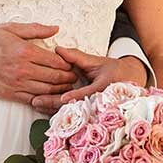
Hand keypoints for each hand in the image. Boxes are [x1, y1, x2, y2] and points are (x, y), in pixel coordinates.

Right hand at [0, 23, 78, 110]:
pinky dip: (44, 99)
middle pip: (55, 77)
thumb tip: (56, 28)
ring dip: (60, 90)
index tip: (71, 63)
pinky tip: (49, 96)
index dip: (67, 63)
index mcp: (25, 51)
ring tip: (66, 87)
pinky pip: (33, 99)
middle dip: (68, 77)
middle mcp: (23, 69)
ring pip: (47, 90)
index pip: (56, 61)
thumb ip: (35, 29)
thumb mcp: (9, 28)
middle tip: (74, 76)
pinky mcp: (9, 94)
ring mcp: (17, 84)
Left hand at [29, 50, 149, 111]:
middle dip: (55, 104)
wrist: (127, 83)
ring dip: (52, 108)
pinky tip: (42, 107)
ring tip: (35, 104)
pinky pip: (69, 112)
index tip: (64, 98)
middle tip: (37, 101)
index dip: (77, 96)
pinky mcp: (85, 111)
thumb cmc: (112, 70)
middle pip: (75, 105)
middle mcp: (98, 101)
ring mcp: (91, 108)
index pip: (88, 93)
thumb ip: (77, 57)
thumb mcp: (97, 62)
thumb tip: (58, 49)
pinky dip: (56, 110)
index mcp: (104, 88)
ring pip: (70, 111)